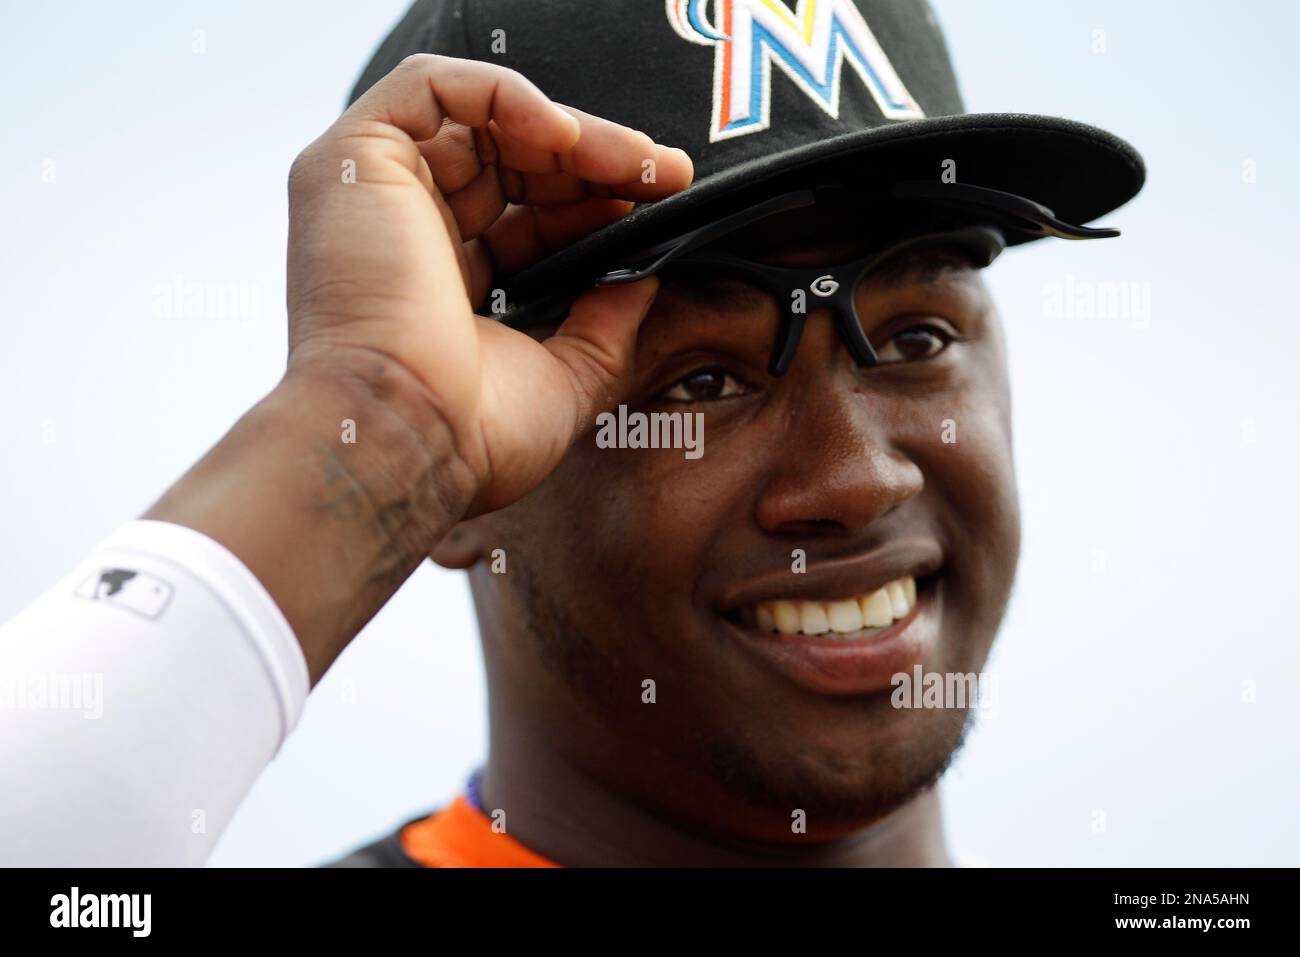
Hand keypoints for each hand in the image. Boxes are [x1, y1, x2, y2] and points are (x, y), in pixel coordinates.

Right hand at [284, 53, 692, 513]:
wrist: (407, 440)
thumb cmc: (470, 434)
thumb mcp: (568, 377)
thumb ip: (607, 323)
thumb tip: (645, 278)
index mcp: (443, 284)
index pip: (523, 217)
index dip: (589, 205)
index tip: (654, 208)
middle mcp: (404, 233)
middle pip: (509, 162)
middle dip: (594, 163)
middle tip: (665, 176)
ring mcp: (373, 194)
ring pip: (481, 122)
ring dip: (570, 132)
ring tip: (636, 163)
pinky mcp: (351, 161)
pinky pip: (431, 88)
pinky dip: (505, 96)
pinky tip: (567, 140)